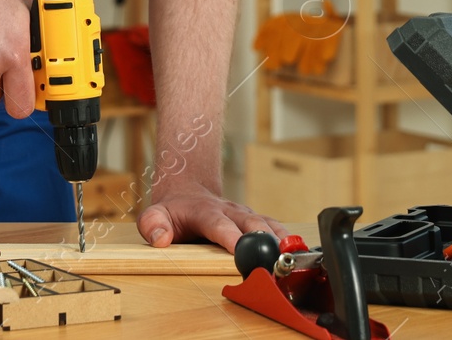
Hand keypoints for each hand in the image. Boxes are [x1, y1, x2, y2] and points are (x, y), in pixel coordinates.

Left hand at [137, 178, 289, 251]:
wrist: (187, 192)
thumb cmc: (173, 211)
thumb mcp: (153, 215)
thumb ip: (153, 226)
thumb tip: (161, 238)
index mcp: (205, 212)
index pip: (218, 224)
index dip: (230, 236)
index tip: (240, 249)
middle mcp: (230, 211)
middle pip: (251, 223)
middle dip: (262, 240)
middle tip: (272, 259)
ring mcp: (244, 215)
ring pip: (267, 224)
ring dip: (281, 238)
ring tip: (293, 256)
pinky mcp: (255, 220)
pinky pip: (275, 227)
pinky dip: (287, 238)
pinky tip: (298, 251)